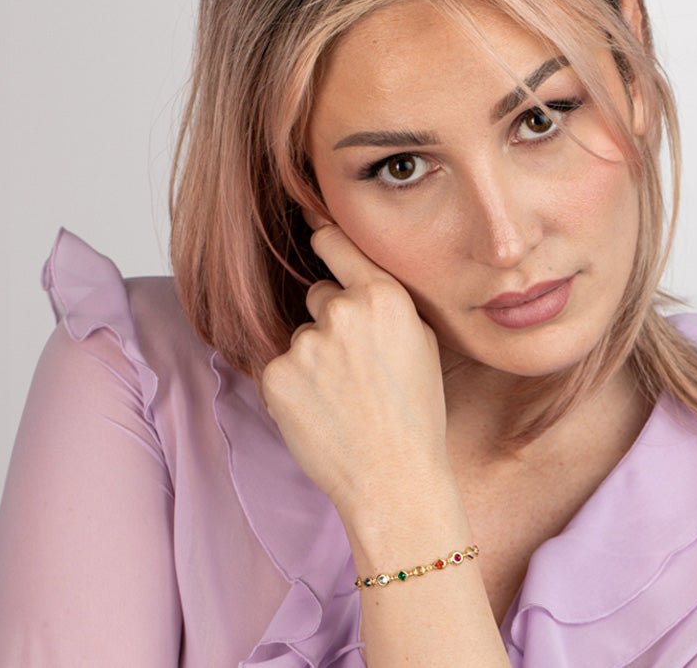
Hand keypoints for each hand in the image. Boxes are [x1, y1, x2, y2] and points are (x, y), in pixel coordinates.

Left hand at [259, 210, 452, 517]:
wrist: (394, 479)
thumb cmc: (415, 418)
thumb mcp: (420, 345)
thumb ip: (385, 308)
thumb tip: (351, 287)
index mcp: (384, 298)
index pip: (341, 249)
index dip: (326, 236)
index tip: (310, 218)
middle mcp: (341, 311)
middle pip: (321, 299)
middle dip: (331, 327)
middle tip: (359, 374)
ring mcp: (305, 343)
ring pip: (300, 338)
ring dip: (312, 362)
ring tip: (343, 402)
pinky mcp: (276, 375)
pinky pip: (279, 369)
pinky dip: (292, 389)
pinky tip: (321, 414)